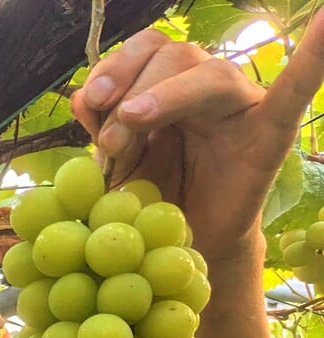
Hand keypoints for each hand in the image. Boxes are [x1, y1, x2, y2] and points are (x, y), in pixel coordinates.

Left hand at [71, 18, 323, 258]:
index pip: (147, 51)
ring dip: (162, 97)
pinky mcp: (270, 132)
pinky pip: (295, 90)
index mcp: (169, 85)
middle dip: (132, 92)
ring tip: (132, 124)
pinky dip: (314, 56)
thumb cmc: (158, 197)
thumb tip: (80, 97)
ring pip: (209, 75)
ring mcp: (242, 105)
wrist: (188, 242)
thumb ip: (105, 129)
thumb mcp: (121, 164)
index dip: (116, 68)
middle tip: (111, 139)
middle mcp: (207, 86)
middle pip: (175, 55)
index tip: (93, 101)